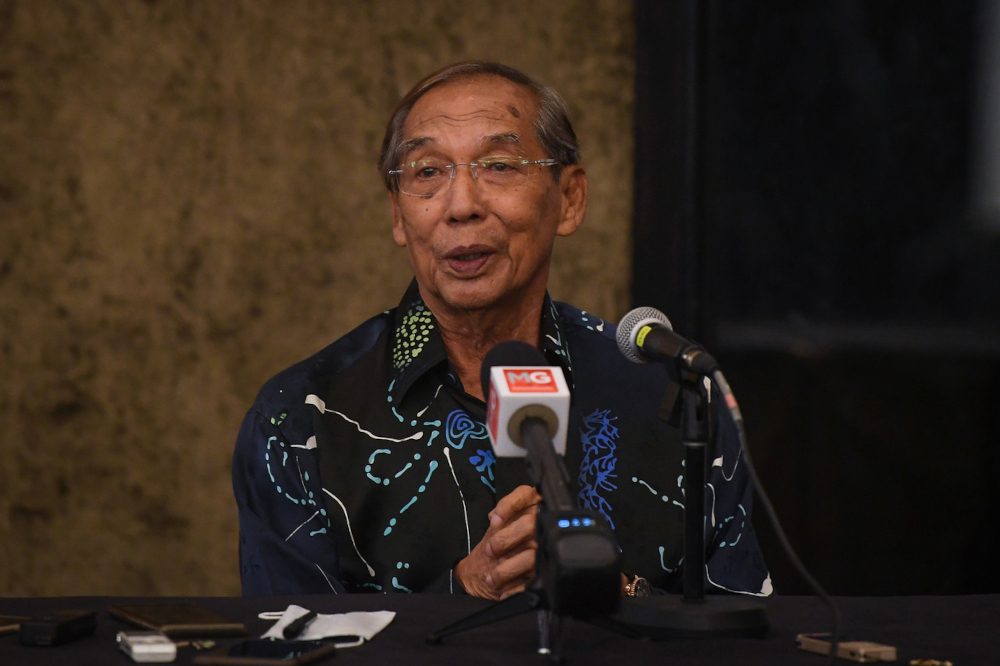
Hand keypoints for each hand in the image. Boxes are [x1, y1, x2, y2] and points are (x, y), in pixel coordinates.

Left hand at [454, 485, 540, 599]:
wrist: (495, 568)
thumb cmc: (497, 542)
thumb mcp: (495, 526)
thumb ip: (498, 517)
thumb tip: (495, 517)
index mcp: (529, 507)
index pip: (525, 494)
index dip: (510, 505)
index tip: (494, 520)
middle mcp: (539, 525)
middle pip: (529, 524)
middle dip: (505, 539)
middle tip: (490, 551)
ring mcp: (543, 549)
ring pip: (531, 556)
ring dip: (507, 568)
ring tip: (492, 577)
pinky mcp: (542, 572)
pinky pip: (530, 581)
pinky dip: (514, 588)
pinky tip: (503, 591)